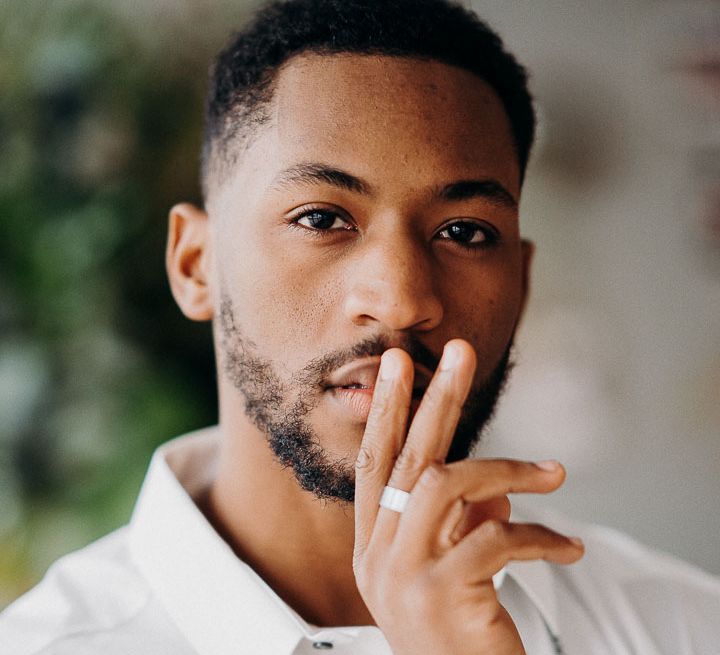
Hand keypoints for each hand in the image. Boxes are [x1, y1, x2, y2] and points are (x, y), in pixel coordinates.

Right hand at [353, 339, 583, 654]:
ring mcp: (402, 574)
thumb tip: (495, 491)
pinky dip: (538, 536)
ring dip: (505, 469)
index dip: (388, 410)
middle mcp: (378, 555)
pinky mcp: (440, 595)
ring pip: (444, 485)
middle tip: (460, 352)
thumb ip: (460, 525)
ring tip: (553, 472)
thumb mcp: (449, 574)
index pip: (375, 463)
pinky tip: (568, 545)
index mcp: (374, 546)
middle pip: (407, 458)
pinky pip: (494, 539)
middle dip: (436, 399)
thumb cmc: (459, 637)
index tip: (401, 364)